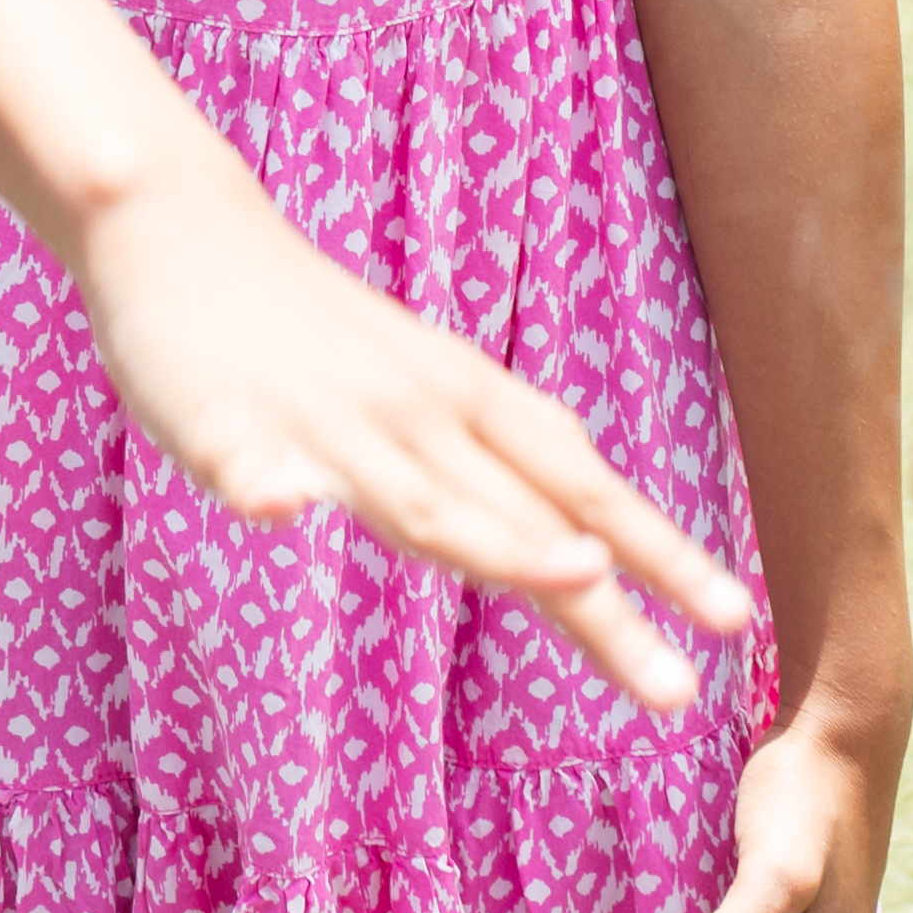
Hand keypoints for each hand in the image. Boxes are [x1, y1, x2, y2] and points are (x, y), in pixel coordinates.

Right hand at [73, 162, 754, 717]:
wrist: (176, 223)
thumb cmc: (303, 324)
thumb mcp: (415, 382)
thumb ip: (478, 467)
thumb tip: (576, 545)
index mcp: (462, 399)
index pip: (581, 483)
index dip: (660, 550)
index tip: (735, 619)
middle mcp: (413, 411)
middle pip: (524, 512)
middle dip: (608, 598)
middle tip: (682, 689)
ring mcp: (322, 420)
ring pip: (417, 498)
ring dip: (496, 542)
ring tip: (572, 580)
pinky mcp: (225, 424)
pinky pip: (246, 463)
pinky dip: (268, 489)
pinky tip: (280, 513)